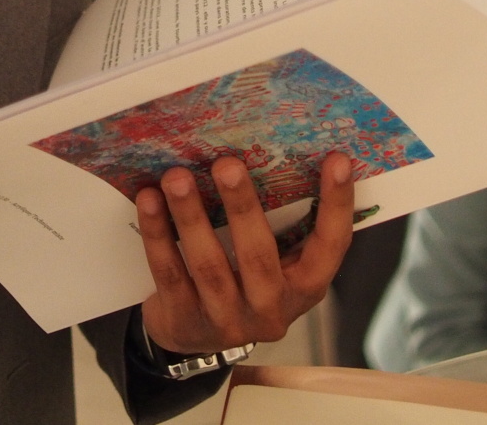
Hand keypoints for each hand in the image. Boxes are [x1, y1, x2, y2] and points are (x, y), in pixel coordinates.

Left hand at [137, 152, 353, 355]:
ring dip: (190, 215)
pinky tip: (149, 199)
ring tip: (177, 176)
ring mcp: (226, 321)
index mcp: (303, 288)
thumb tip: (274, 151)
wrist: (193, 335)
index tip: (338, 158)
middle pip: (258, 257)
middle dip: (242, 207)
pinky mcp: (184, 321)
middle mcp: (271, 310)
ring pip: (208, 265)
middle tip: (227, 163)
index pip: (330, 247)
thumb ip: (281, 224)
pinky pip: (169, 271)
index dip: (337, 205)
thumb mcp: (273, 262)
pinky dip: (157, 233)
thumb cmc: (242, 281)